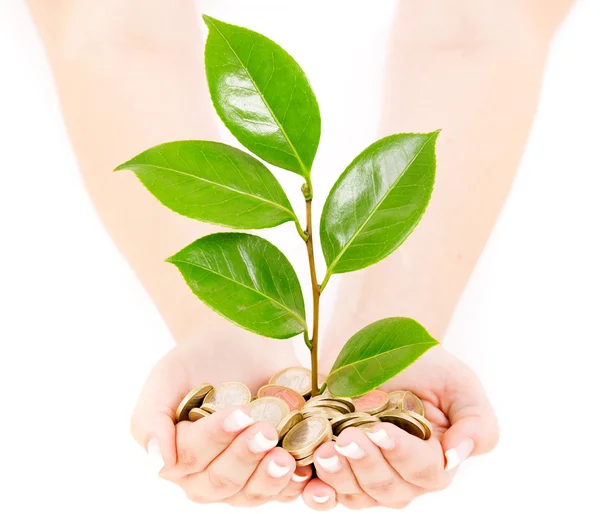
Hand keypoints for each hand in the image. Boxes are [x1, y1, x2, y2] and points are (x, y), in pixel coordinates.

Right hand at [130, 334, 312, 504]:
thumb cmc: (198, 359)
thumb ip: (151, 418)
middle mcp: (206, 473)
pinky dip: (292, 485)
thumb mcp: (167, 377)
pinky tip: (303, 471)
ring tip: (283, 456)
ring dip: (267, 478)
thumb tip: (159, 461)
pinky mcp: (270, 471)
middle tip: (264, 429)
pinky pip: (281, 491)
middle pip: (221, 481)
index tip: (238, 413)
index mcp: (176, 453)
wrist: (238, 340)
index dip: (214, 439)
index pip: (191, 458)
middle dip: (243, 457)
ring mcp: (241, 475)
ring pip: (250, 494)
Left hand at [308, 346, 498, 509]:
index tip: (381, 430)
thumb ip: (476, 423)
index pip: (425, 472)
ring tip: (326, 451)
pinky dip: (317, 491)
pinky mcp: (336, 464)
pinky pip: (327, 491)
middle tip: (348, 437)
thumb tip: (454, 458)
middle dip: (367, 465)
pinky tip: (307, 480)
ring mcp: (365, 472)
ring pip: (357, 494)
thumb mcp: (459, 383)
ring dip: (341, 477)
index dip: (402, 455)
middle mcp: (401, 473)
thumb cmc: (422, 362)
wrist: (375, 342)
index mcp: (436, 457)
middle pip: (388, 489)